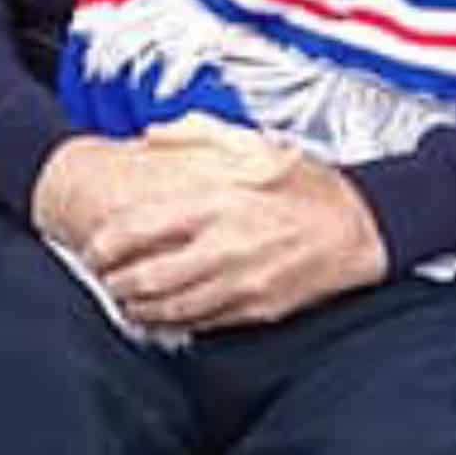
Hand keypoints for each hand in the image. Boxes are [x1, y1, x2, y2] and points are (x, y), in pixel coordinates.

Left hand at [32, 122, 386, 334]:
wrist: (364, 229)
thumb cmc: (310, 188)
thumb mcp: (255, 143)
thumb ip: (198, 133)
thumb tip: (154, 132)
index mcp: (217, 203)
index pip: (140, 228)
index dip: (106, 244)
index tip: (92, 248)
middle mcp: (225, 247)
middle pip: (147, 276)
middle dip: (114, 282)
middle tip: (101, 279)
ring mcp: (241, 283)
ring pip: (171, 307)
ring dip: (138, 308)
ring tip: (122, 301)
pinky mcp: (257, 309)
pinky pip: (202, 322)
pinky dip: (173, 322)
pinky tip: (160, 316)